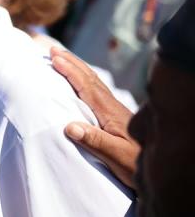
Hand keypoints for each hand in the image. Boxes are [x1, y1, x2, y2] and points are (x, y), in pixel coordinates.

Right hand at [51, 47, 139, 188]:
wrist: (161, 167)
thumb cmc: (135, 164)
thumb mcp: (116, 156)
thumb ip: (95, 141)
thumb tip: (70, 127)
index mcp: (109, 113)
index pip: (87, 87)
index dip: (70, 71)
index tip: (55, 58)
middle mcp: (111, 107)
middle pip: (90, 79)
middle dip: (72, 62)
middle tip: (54, 49)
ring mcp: (114, 110)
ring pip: (94, 82)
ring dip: (78, 67)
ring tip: (64, 57)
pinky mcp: (116, 115)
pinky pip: (97, 90)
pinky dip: (86, 79)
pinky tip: (83, 81)